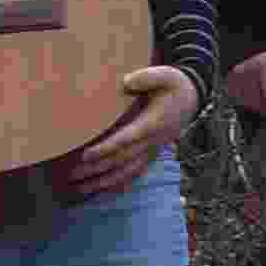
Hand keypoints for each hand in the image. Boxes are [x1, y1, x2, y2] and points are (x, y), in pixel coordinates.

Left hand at [53, 66, 199, 200]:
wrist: (193, 98)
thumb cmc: (175, 86)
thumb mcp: (166, 75)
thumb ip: (148, 77)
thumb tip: (127, 82)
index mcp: (153, 122)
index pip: (127, 139)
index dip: (107, 148)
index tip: (85, 155)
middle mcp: (152, 141)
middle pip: (123, 159)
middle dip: (97, 169)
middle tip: (72, 175)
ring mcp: (152, 150)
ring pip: (127, 171)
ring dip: (104, 182)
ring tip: (81, 188)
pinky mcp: (151, 154)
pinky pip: (134, 173)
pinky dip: (118, 184)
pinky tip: (102, 190)